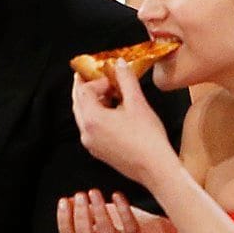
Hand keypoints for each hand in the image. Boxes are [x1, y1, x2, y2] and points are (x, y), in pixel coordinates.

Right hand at [57, 189, 173, 232]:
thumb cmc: (127, 226)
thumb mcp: (104, 219)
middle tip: (80, 194)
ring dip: (99, 212)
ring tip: (94, 192)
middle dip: (80, 217)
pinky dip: (123, 212)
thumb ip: (88, 213)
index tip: (64, 200)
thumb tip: (70, 200)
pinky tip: (116, 195)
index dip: (64, 222)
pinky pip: (130, 229)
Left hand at [71, 61, 177, 187]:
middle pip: (78, 103)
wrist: (154, 168)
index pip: (84, 91)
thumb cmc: (147, 138)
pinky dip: (97, 117)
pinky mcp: (99, 151)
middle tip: (96, 77)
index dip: (97, 80)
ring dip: (93, 103)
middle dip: (87, 88)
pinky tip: (114, 114)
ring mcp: (91, 144)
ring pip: (84, 116)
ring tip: (110, 95)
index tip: (112, 78)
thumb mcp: (137, 103)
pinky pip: (91, 128)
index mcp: (92, 119)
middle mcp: (87, 132)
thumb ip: (126, 80)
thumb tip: (119, 64)